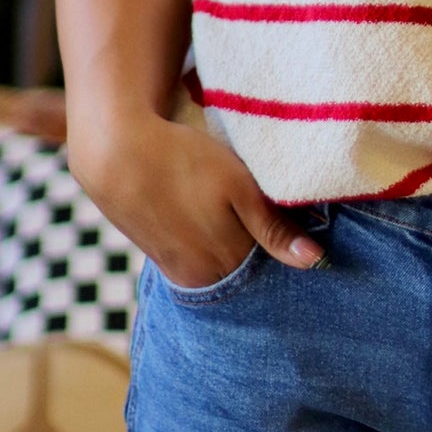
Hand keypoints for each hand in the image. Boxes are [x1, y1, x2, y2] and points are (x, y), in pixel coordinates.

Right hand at [68, 111, 326, 286]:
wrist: (116, 153)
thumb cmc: (184, 162)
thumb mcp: (238, 186)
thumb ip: (275, 228)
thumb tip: (316, 262)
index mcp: (227, 264)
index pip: (274, 266)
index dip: (287, 240)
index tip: (298, 217)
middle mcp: (202, 278)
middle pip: (247, 270)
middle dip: (262, 248)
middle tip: (266, 208)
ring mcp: (177, 271)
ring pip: (223, 265)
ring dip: (235, 244)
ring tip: (232, 209)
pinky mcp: (160, 258)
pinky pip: (199, 259)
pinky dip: (212, 242)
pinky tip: (209, 215)